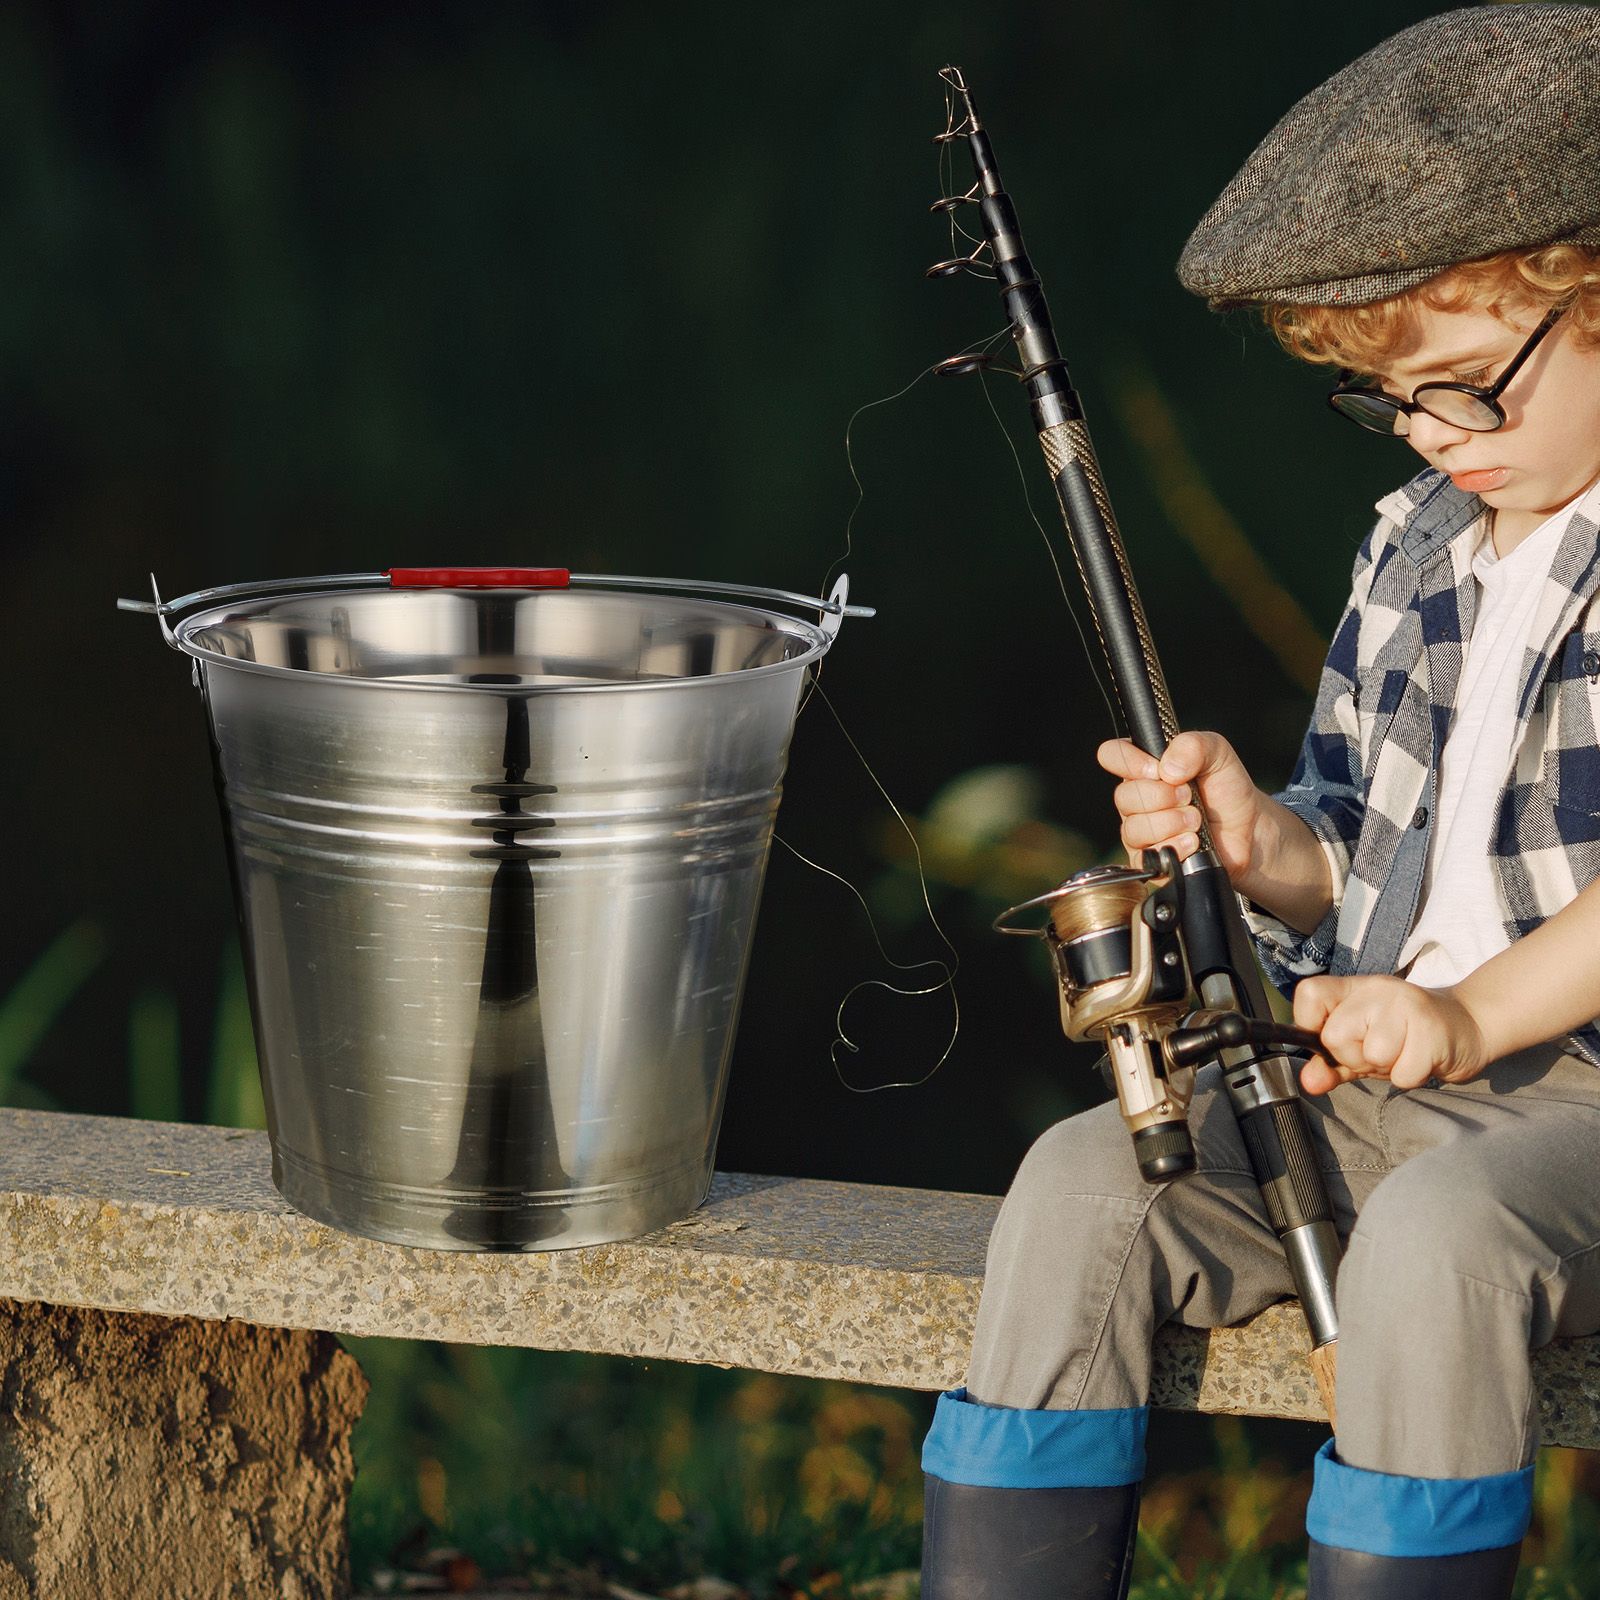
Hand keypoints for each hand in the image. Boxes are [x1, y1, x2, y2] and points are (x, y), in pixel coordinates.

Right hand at [1096, 730, 1262, 885]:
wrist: (1248, 829)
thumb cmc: (1227, 788)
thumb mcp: (1218, 753)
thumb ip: (1193, 745)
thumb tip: (1167, 769)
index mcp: (1143, 766)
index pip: (1111, 755)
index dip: (1129, 762)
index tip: (1157, 770)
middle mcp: (1136, 798)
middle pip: (1123, 797)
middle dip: (1162, 797)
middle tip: (1189, 797)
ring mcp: (1139, 830)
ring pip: (1133, 828)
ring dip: (1170, 823)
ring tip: (1196, 820)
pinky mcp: (1149, 859)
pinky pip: (1146, 857)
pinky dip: (1173, 847)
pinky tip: (1192, 842)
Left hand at [1291, 975, 1490, 1093]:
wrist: (1470, 1026)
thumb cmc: (1408, 1037)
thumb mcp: (1363, 1045)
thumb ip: (1332, 1063)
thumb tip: (1308, 1082)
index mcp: (1354, 989)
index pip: (1309, 994)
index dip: (1308, 1024)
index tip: (1328, 1042)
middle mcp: (1377, 991)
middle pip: (1335, 1037)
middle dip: (1355, 1058)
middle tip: (1382, 1051)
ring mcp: (1405, 1005)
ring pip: (1372, 1055)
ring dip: (1386, 1068)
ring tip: (1405, 1054)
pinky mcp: (1431, 1029)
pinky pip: (1402, 1074)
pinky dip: (1410, 1077)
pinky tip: (1423, 1059)